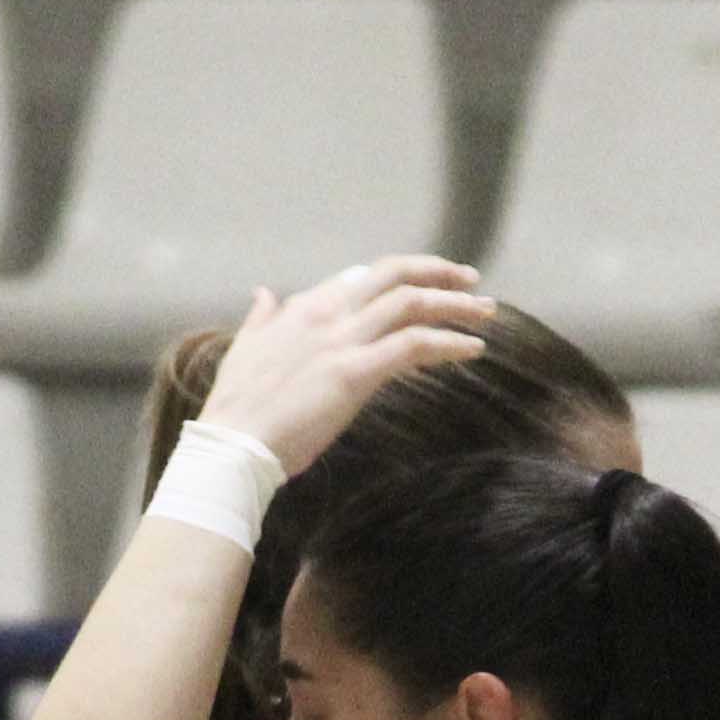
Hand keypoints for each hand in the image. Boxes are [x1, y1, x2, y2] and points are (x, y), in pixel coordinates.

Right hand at [191, 256, 497, 478]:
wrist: (233, 447)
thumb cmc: (237, 409)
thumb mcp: (244, 350)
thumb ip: (261, 319)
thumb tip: (263, 293)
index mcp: (302, 309)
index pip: (362, 277)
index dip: (400, 275)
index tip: (426, 282)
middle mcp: (327, 315)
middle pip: (394, 275)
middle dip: (438, 272)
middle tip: (471, 280)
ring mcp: (342, 341)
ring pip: (412, 304)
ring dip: (455, 305)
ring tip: (485, 313)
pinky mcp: (355, 373)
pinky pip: (414, 345)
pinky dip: (448, 342)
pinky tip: (472, 349)